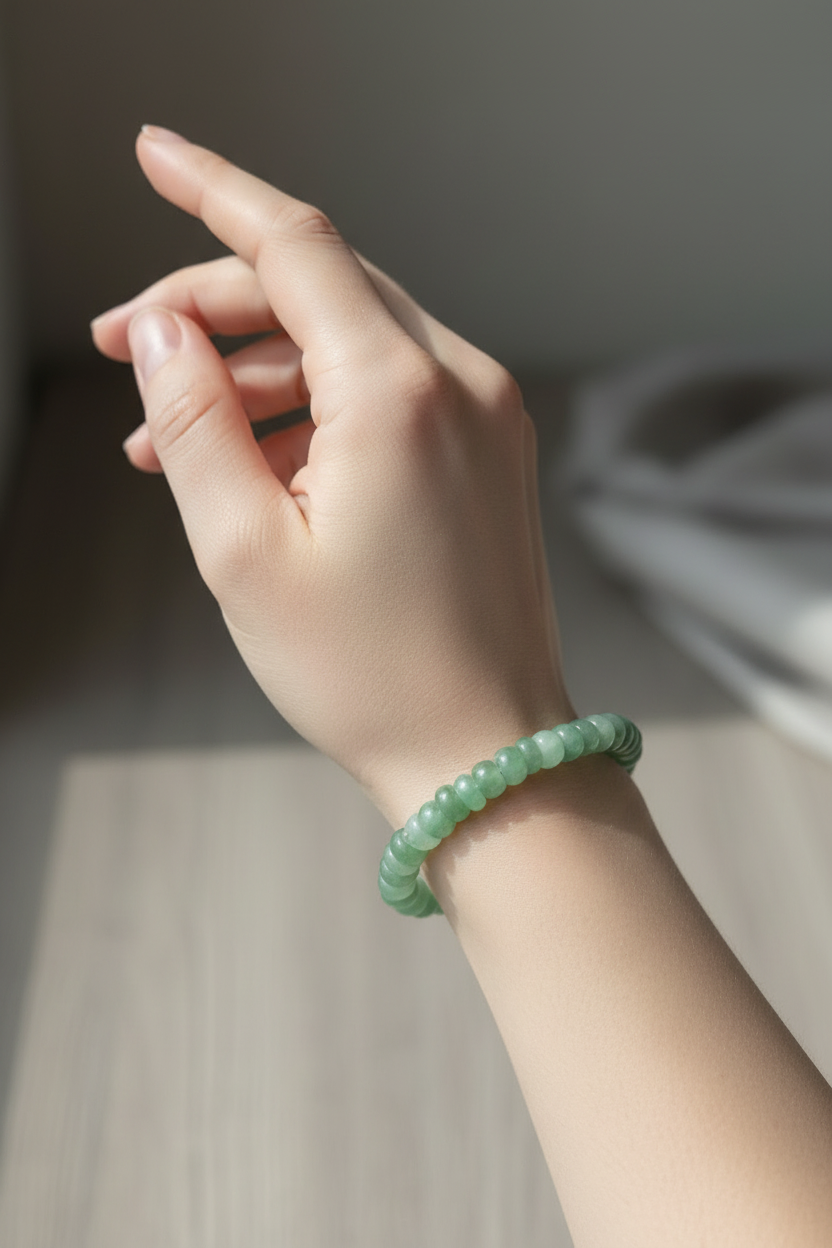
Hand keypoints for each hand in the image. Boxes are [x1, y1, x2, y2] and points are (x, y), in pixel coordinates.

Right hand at [92, 127, 570, 823]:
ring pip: (348, 339)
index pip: (293, 244)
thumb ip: (193, 421)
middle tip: (121, 347)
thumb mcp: (243, 552)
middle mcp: (459, 382)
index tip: (152, 152)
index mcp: (398, 394)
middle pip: (317, 287)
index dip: (212, 190)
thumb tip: (159, 334)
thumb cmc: (371, 674)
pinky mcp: (487, 450)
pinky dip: (312, 406)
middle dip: (211, 305)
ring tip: (165, 431)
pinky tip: (248, 455)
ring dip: (254, 369)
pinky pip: (386, 389)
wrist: (486, 754)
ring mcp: (484, 414)